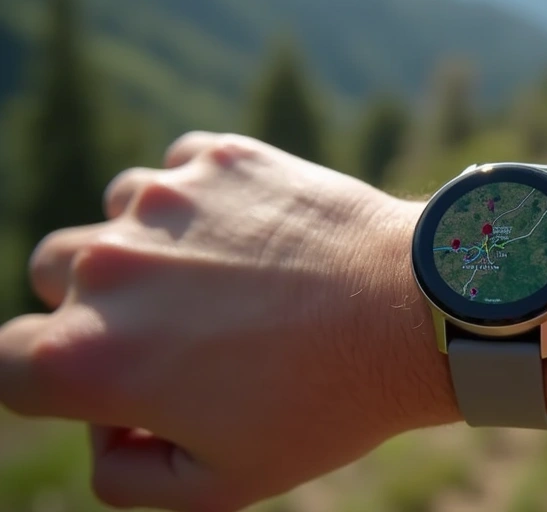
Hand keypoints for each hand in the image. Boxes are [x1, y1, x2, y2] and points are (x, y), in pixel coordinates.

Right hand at [0, 133, 449, 510]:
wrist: (416, 310)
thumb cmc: (327, 404)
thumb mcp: (223, 483)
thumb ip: (127, 476)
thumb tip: (101, 434)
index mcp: (90, 358)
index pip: (7, 367)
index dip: (48, 382)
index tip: (103, 382)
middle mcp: (108, 268)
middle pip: (53, 280)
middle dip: (95, 309)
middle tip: (178, 333)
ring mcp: (163, 201)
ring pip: (112, 218)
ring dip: (146, 249)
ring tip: (224, 281)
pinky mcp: (217, 157)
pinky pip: (175, 174)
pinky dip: (199, 203)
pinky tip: (255, 235)